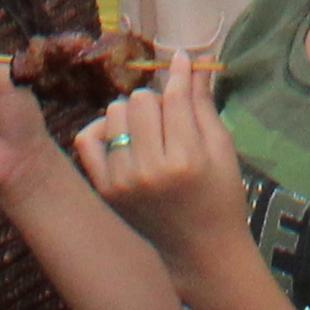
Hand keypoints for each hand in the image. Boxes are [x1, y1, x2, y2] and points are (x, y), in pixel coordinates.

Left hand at [74, 50, 249, 269]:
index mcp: (185, 160)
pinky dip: (102, 129)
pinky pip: (87, 140)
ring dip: (133, 113)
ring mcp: (121, 181)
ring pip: (114, 112)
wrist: (200, 250)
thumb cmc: (220, 195)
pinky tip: (121, 136)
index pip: (174, 98)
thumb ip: (202, 104)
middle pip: (141, 100)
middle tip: (170, 117)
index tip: (181, 59)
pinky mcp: (105, 189)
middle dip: (158, 100)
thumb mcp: (223, 148)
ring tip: (149, 131)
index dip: (179, 72)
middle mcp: (148, 170)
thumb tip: (189, 60)